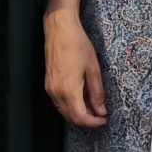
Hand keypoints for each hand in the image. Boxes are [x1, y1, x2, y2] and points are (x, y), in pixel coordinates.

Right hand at [44, 8, 106, 127]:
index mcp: (68, 90)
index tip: (104, 120)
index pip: (80, 117)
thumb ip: (97, 92)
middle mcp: (55, 93)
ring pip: (64, 111)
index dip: (93, 122)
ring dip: (78, 114)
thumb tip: (101, 111)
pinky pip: (59, 102)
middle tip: (100, 116)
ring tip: (94, 107)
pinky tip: (82, 98)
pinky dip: (71, 106)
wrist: (59, 29)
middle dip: (86, 120)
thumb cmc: (78, 45)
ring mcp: (50, 89)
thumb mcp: (93, 68)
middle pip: (70, 117)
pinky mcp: (48, 84)